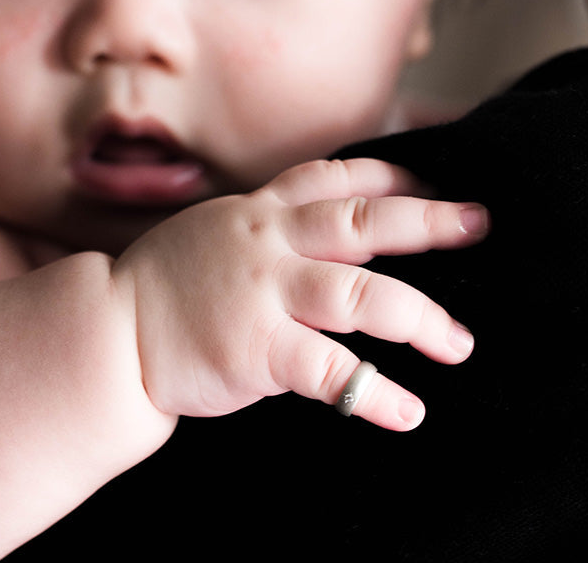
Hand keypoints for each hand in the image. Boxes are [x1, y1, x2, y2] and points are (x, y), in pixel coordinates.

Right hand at [113, 158, 488, 430]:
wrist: (108, 330)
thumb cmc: (169, 282)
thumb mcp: (219, 231)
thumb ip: (272, 228)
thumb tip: (331, 232)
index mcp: (262, 212)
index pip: (336, 177)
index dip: (391, 175)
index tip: (432, 180)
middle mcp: (270, 242)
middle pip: (364, 222)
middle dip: (428, 221)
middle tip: (479, 225)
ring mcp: (265, 293)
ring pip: (361, 295)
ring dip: (420, 319)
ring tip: (459, 344)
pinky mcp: (257, 348)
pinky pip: (330, 371)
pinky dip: (374, 393)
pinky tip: (409, 412)